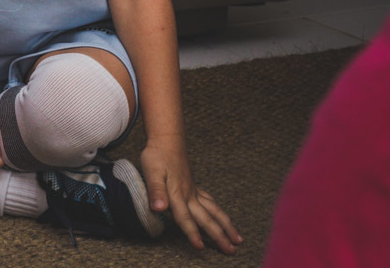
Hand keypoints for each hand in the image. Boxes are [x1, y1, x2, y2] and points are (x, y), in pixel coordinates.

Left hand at [141, 139, 241, 253]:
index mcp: (178, 195)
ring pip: (213, 211)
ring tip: (238, 238)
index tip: (201, 248)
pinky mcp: (194, 185)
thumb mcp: (151, 172)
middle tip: (232, 251)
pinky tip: (220, 215)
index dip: (192, 234)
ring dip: (226, 225)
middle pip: (206, 219)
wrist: (167, 140)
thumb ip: (156, 191)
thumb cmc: (157, 156)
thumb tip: (159, 208)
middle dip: (219, 236)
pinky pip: (210, 201)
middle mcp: (189, 195)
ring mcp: (193, 190)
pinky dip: (217, 210)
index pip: (185, 219)